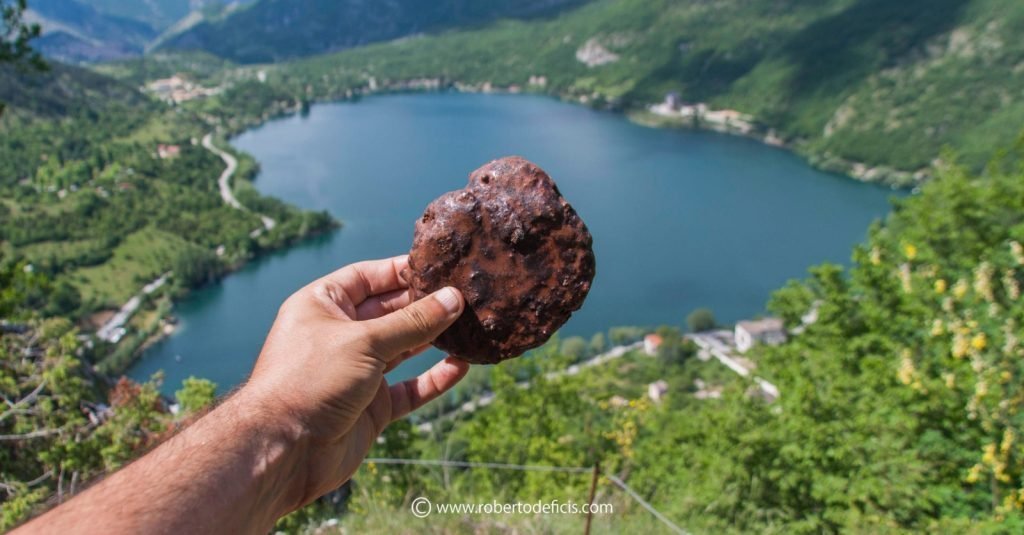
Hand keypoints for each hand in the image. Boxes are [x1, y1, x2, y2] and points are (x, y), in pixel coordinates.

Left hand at [243, 255, 468, 513]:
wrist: (284, 451)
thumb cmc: (310, 381)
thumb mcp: (365, 342)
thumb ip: (412, 322)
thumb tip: (453, 299)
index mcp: (323, 305)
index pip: (369, 277)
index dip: (403, 270)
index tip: (441, 265)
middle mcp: (340, 335)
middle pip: (391, 311)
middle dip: (426, 304)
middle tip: (466, 294)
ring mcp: (357, 372)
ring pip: (404, 348)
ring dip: (434, 338)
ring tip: (471, 324)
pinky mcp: (371, 407)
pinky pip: (409, 389)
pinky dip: (434, 379)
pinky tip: (461, 366)